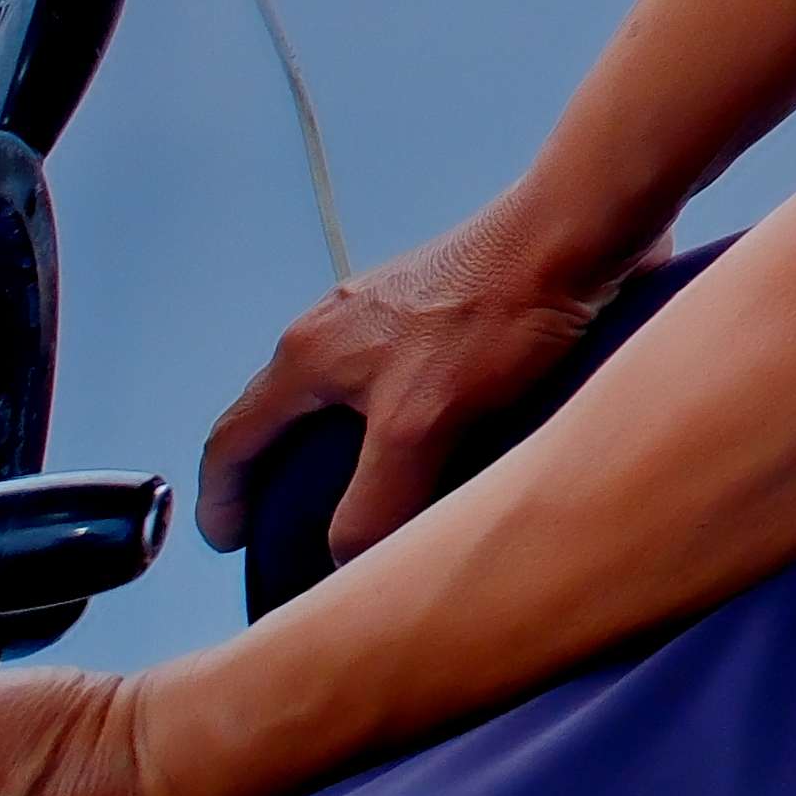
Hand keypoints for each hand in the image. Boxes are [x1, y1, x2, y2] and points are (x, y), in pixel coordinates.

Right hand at [201, 213, 627, 570]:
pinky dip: (393, 424)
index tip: (230, 545)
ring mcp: (387, 312)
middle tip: (296, 533)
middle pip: (282, 416)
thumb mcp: (419, 425)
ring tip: (370, 499)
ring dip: (339, 450)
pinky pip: (393, 380)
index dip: (222, 499)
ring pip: (341, 397)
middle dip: (276, 477)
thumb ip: (373, 502)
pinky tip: (437, 450)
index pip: (233, 438)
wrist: (573, 232)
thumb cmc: (490, 320)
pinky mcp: (440, 308)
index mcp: (307, 354)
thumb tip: (344, 563)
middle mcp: (334, 326)